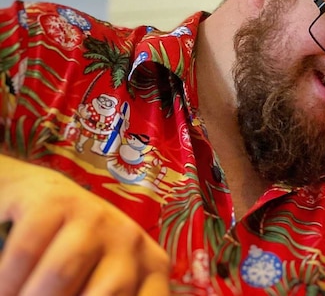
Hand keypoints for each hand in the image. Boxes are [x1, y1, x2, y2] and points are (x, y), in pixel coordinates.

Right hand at [0, 155, 169, 294]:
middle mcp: (130, 240)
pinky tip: (3, 291)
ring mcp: (95, 216)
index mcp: (150, 269)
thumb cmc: (71, 257)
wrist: (37, 198)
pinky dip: (7, 279)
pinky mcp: (56, 201)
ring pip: (64, 272)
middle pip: (109, 292)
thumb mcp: (94, 285)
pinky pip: (27, 249)